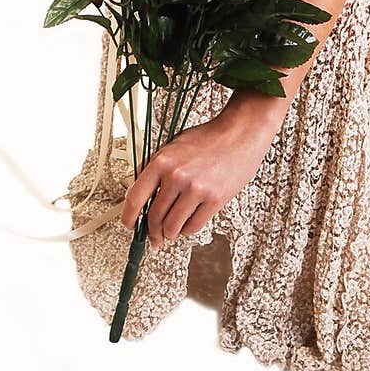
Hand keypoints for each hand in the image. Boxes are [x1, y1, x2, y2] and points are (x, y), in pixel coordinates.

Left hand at [119, 102, 278, 248]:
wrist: (240, 133)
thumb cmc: (209, 138)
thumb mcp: (174, 144)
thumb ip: (154, 166)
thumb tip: (138, 192)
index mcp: (162, 161)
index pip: (135, 197)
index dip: (128, 217)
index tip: (129, 225)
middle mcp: (176, 176)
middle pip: (153, 217)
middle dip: (152, 232)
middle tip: (154, 237)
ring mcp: (196, 188)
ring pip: (172, 226)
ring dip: (170, 234)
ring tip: (171, 232)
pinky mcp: (215, 199)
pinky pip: (193, 226)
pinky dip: (187, 230)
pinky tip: (188, 224)